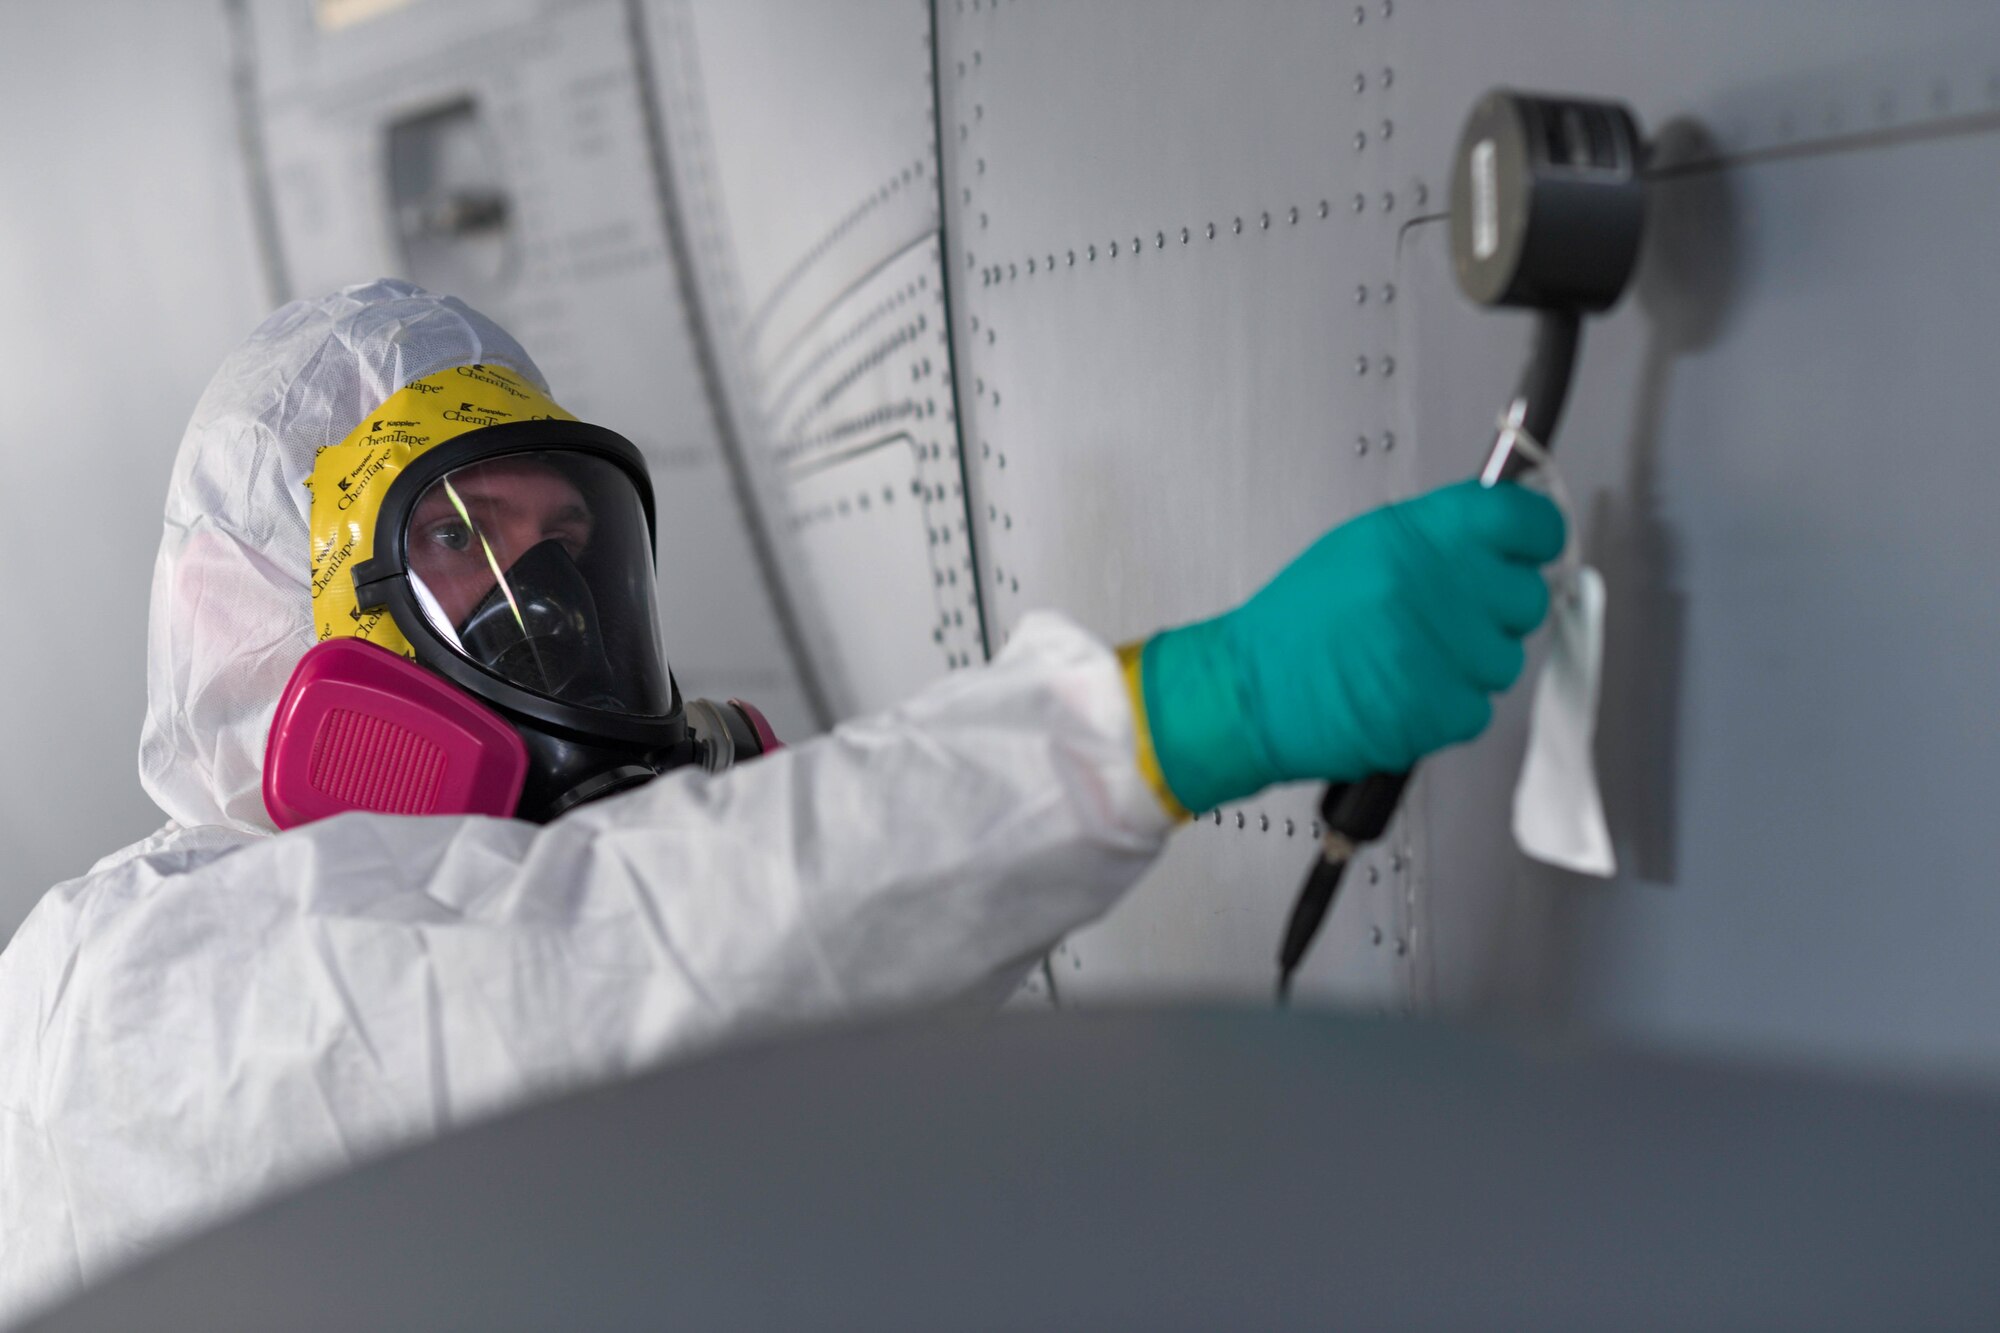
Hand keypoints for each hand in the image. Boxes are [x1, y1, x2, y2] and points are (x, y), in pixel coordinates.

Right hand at [1139, 479, 1565, 813]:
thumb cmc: (1300, 623)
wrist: (1252, 690)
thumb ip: (1439, 536)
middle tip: (1450, 619)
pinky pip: (1478, 709)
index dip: (1537, 536)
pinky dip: (1447, 709)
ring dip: (1470, 665)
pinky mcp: (1439, 709)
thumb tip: (1504, 533)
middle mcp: (1438, 585)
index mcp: (1420, 534)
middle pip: (1527, 597)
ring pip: (1505, 660)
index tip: (1532, 548)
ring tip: (1412, 661)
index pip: (1529, 521)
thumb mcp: (1363, 547)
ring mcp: (1443, 651)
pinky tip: (1404, 693)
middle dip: (1497, 611)